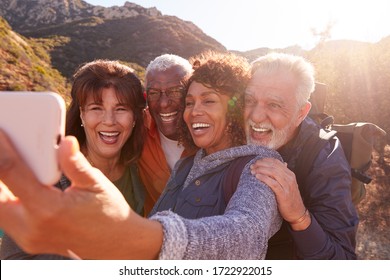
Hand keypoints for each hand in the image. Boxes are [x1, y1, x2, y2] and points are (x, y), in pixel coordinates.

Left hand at [0, 131, 161, 258]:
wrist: (117, 243)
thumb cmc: (110, 214)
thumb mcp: (96, 184)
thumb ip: (76, 163)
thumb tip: (66, 142)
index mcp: (49, 209)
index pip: (11, 172)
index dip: (1, 148)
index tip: (0, 133)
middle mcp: (32, 227)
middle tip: (4, 149)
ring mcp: (29, 238)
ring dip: (0, 187)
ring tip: (9, 165)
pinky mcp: (30, 240)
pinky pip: (6, 218)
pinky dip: (6, 199)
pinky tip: (16, 186)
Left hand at [250, 158, 310, 230]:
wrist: (297, 212)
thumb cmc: (290, 198)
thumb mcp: (289, 184)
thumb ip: (285, 174)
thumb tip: (284, 163)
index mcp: (290, 174)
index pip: (276, 162)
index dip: (265, 160)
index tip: (256, 161)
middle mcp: (290, 178)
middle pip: (273, 166)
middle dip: (261, 164)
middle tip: (252, 166)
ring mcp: (287, 186)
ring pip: (273, 172)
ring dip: (261, 170)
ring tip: (253, 171)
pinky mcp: (283, 194)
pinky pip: (273, 183)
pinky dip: (264, 178)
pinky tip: (257, 177)